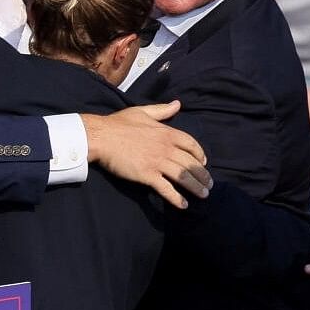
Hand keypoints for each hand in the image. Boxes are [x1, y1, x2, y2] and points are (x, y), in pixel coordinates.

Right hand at [82, 101, 210, 208]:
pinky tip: (183, 205)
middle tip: (208, 185)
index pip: (191, 144)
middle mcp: (166, 148)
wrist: (101, 136)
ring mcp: (157, 162)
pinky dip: (176, 198)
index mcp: (167, 132)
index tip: (203, 163)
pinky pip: (166, 189)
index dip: (200, 154)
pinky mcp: (147, 175)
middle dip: (202, 175)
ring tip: (203, 195)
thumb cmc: (118, 124)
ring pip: (183, 177)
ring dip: (196, 187)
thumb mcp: (142, 112)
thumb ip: (162, 110)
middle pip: (191, 163)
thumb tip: (178, 104)